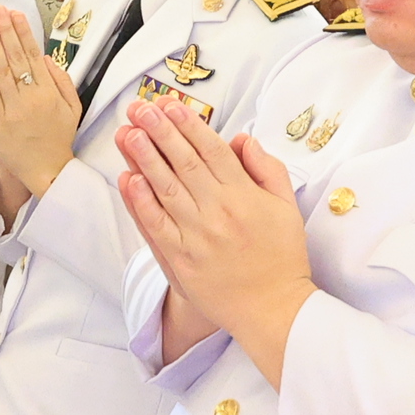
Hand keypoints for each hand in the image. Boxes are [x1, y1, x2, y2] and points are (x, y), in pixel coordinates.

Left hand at [0, 8, 82, 205]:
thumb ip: (62, 80)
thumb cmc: (58, 139)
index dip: (23, 32)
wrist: (47, 171)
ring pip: (1, 70)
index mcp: (50, 92)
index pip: (33, 55)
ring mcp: (12, 109)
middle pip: (16, 57)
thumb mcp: (72, 108)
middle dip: (5, 30)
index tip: (15, 14)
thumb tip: (46, 57)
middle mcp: (31, 97)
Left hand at [115, 100, 310, 379]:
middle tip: (141, 108)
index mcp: (245, 196)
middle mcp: (219, 212)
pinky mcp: (180, 260)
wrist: (274, 309)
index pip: (212, 150)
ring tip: (128, 132)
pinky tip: (128, 178)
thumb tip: (242, 138)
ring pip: (166, 188)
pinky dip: (140, 202)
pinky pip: (155, 225)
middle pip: (184, 162)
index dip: (189, 125)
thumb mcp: (287, 206)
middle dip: (160, 131)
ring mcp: (197, 236)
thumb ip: (267, 168)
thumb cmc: (282, 257)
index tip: (170, 105)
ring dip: (144, 158)